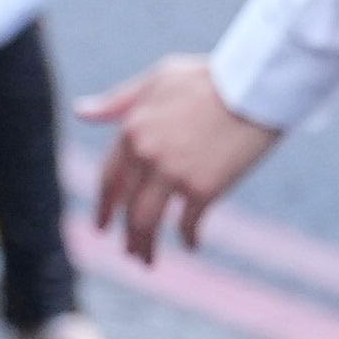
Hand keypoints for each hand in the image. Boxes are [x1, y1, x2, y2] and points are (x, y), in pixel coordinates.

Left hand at [81, 57, 278, 262]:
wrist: (257, 84)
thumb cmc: (211, 77)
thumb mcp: (158, 79)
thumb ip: (118, 101)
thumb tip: (81, 112)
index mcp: (132, 129)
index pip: (109, 179)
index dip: (104, 205)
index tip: (103, 225)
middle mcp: (146, 155)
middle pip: (126, 206)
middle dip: (125, 235)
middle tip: (130, 253)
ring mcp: (173, 173)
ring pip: (147, 222)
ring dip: (145, 247)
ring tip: (148, 261)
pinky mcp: (203, 188)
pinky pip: (187, 223)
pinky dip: (188, 238)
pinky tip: (192, 244)